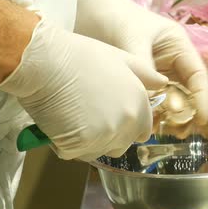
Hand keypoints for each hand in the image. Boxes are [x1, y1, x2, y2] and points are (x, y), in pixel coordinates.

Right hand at [0, 17, 167, 160]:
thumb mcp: (119, 58)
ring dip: (85, 142)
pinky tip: (58, 121)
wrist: (45, 61)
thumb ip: (144, 73)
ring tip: (71, 116)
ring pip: (97, 152)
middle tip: (84, 114)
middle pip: (120, 146)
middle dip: (105, 136)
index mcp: (138, 103)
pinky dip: (64, 144)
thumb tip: (163, 83)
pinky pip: (73, 154)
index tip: (107, 115)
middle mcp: (126, 123)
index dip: (125, 125)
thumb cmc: (79, 55)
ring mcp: (103, 136)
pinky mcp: (79, 145)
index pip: (141, 132)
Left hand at [75, 0, 207, 123]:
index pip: (197, 74)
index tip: (201, 118)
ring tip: (160, 123)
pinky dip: (149, 108)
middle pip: (185, 88)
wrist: (86, 10)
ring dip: (166, 110)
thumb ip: (145, 67)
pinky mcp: (137, 78)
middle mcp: (169, 58)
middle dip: (184, 107)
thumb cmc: (115, 17)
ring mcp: (153, 69)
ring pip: (167, 95)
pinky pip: (149, 97)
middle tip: (176, 123)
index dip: (202, 97)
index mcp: (177, 44)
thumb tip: (156, 93)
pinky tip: (144, 118)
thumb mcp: (133, 40)